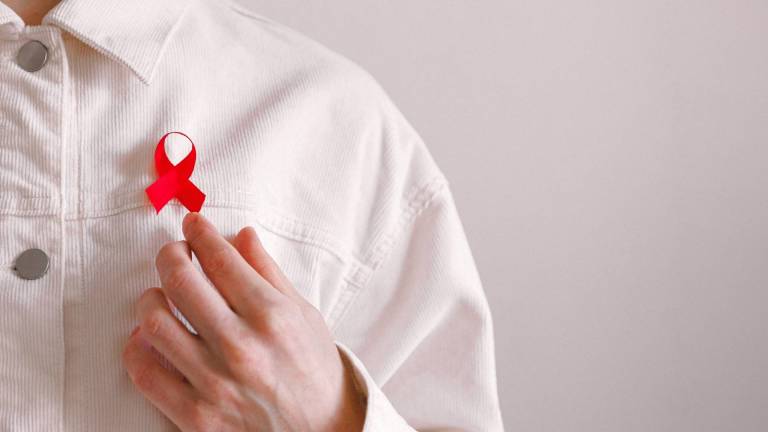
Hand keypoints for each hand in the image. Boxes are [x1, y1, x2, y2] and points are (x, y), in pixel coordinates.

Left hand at [122, 212, 366, 430]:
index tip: (193, 224)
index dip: (200, 233)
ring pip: (154, 322)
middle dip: (170, 255)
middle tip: (175, 253)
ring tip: (161, 296)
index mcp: (271, 315)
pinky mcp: (196, 416)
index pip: (220, 258)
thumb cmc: (315, 372)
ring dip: (151, 298)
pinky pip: (145, 374)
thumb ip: (269, 273)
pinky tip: (150, 337)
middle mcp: (241, 346)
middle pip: (180, 280)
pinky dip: (138, 348)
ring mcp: (215, 383)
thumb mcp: (304, 314)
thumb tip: (241, 236)